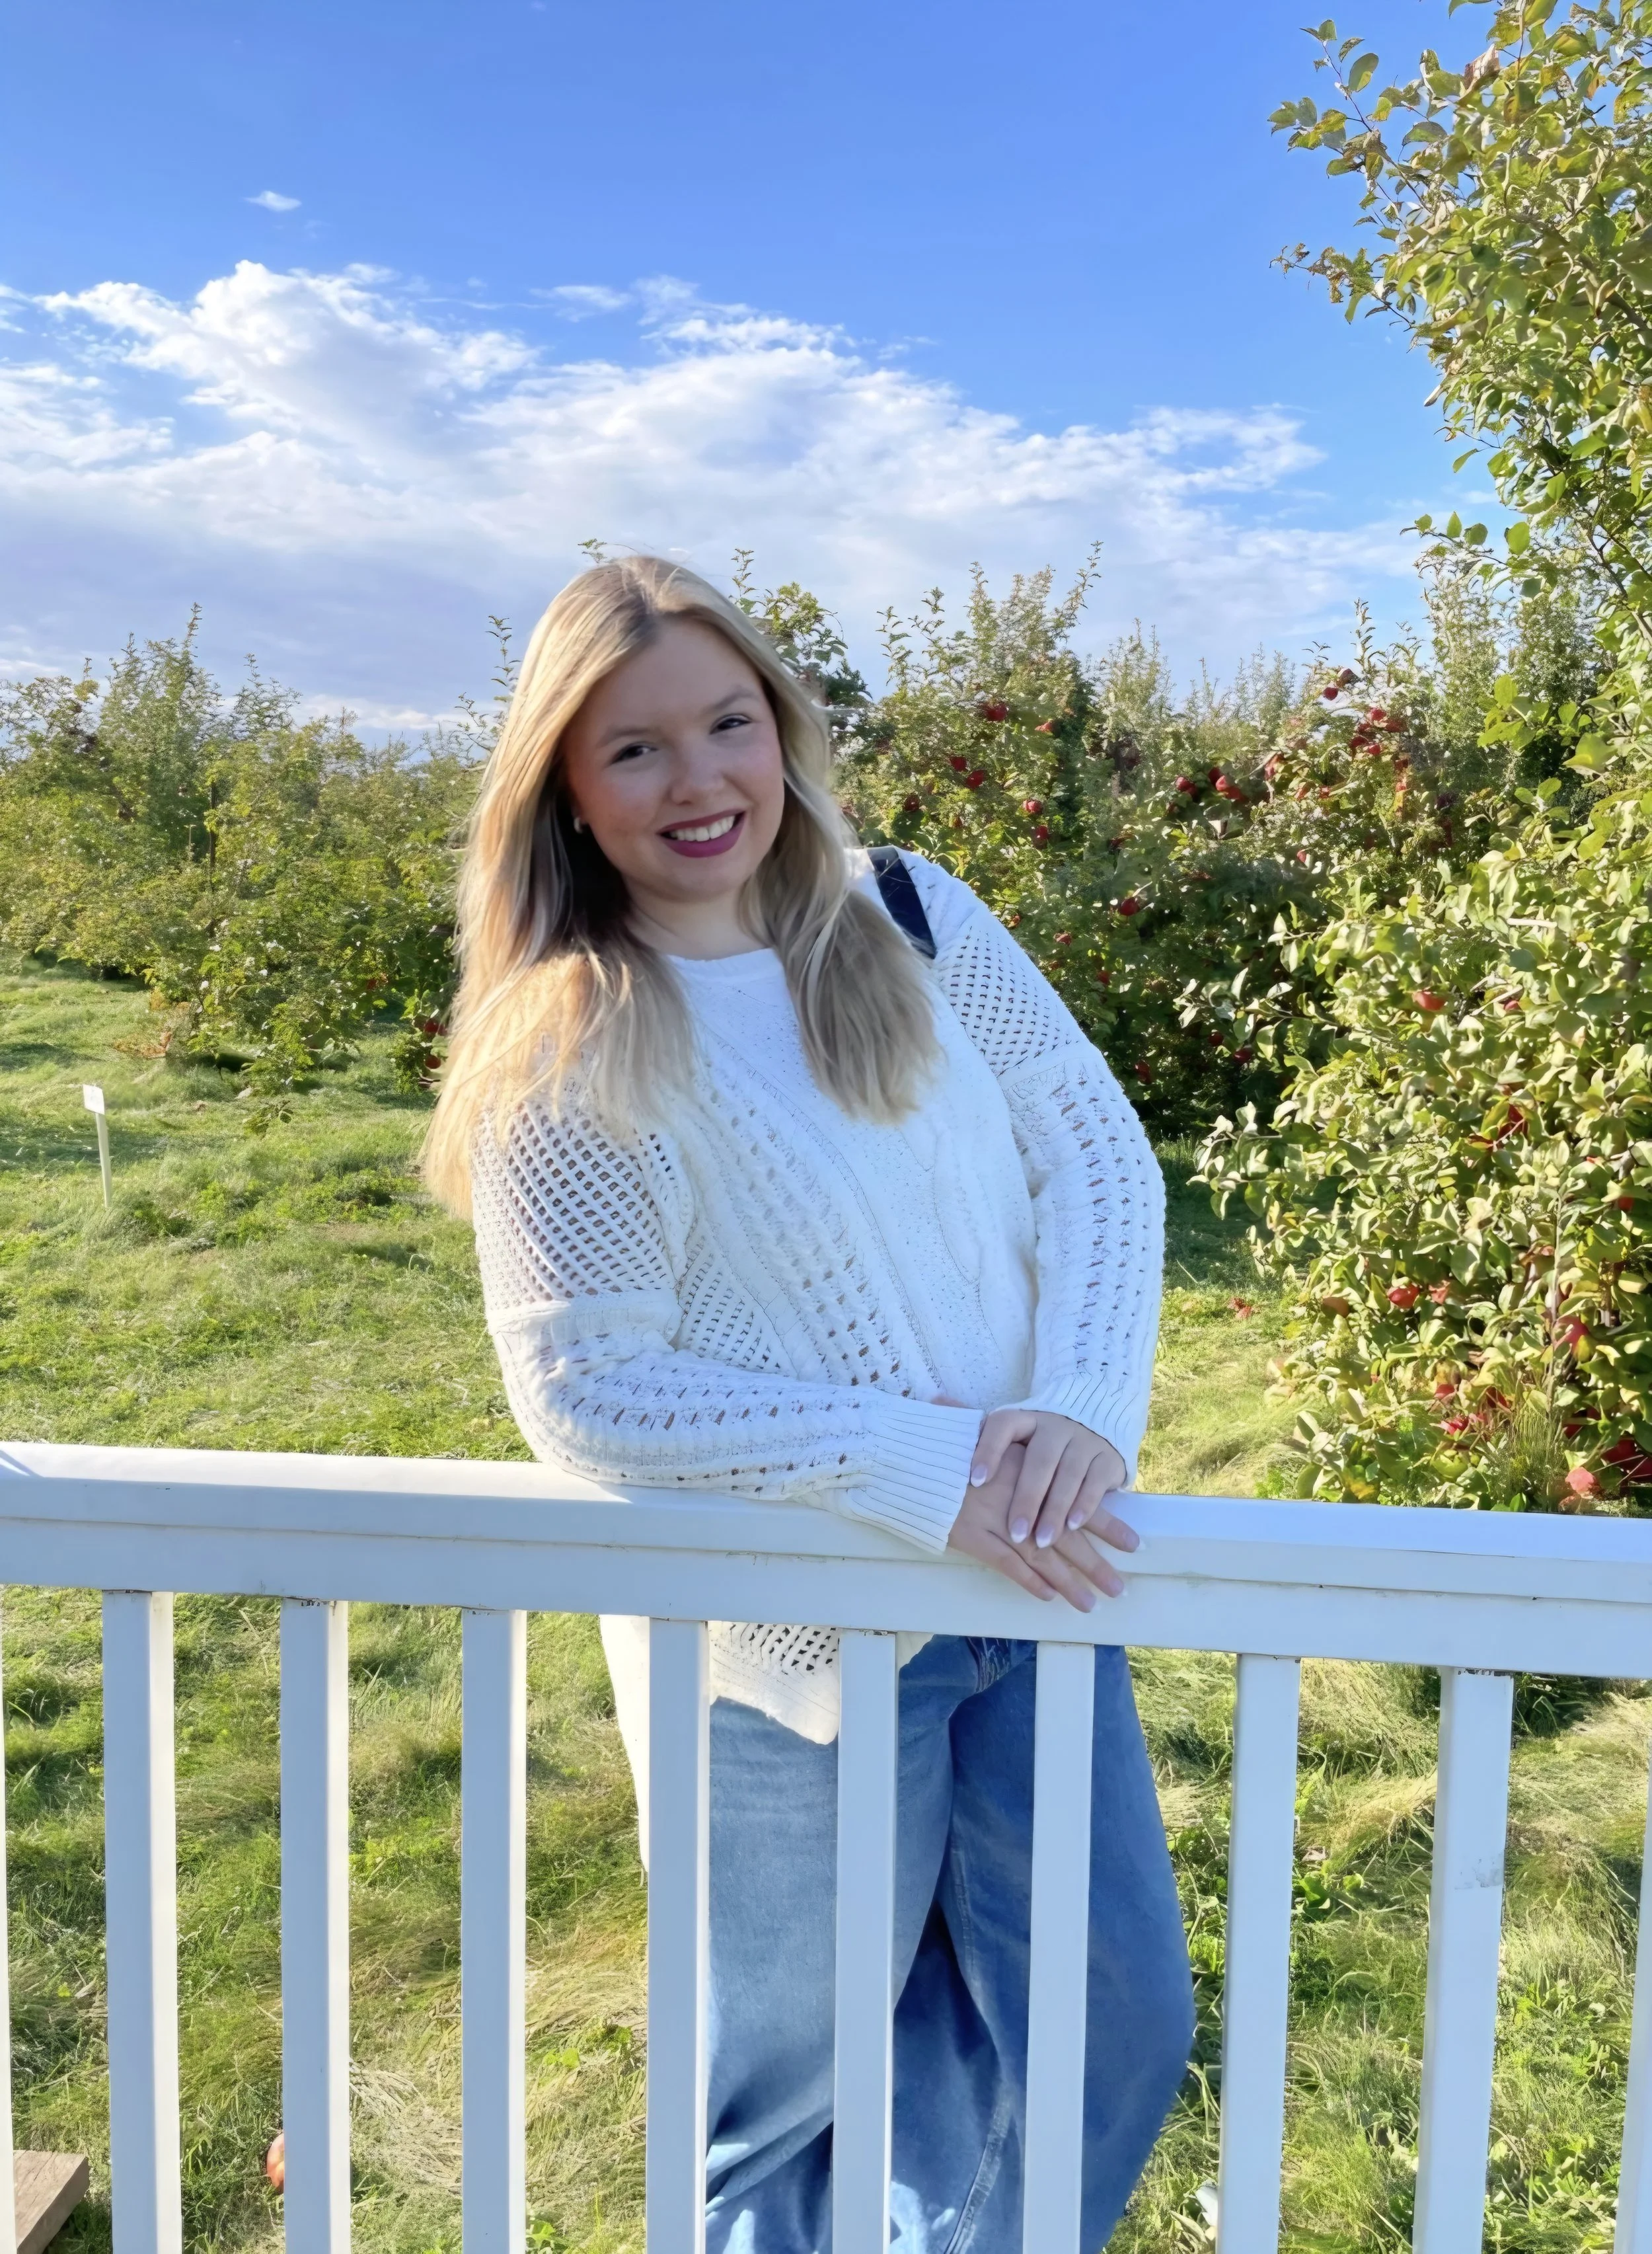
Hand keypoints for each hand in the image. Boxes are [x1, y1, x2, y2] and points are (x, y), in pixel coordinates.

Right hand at [946, 1439, 1132, 1609]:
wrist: (911, 1455)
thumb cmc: (949, 1444)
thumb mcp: (988, 1435)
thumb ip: (1009, 1443)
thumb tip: (1035, 1441)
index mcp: (1030, 1469)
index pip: (1077, 1499)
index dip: (1106, 1524)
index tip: (1133, 1542)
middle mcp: (1019, 1497)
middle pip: (1065, 1535)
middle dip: (1094, 1564)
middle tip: (1119, 1588)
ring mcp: (995, 1518)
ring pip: (1040, 1556)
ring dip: (1067, 1583)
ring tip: (1091, 1603)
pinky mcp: (971, 1536)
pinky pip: (1005, 1564)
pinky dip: (1028, 1581)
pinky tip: (1047, 1596)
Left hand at [971, 1409, 1133, 1552]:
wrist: (1094, 1419)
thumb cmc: (1040, 1440)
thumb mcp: (1014, 1433)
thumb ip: (980, 1435)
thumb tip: (938, 1410)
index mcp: (1025, 1418)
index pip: (1003, 1426)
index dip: (988, 1451)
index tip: (975, 1481)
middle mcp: (1055, 1426)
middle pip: (1040, 1460)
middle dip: (1028, 1499)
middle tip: (1016, 1533)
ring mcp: (1084, 1441)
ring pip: (1069, 1475)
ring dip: (1056, 1510)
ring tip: (1043, 1541)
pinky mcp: (1108, 1458)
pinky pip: (1096, 1482)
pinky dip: (1085, 1505)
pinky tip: (1073, 1527)